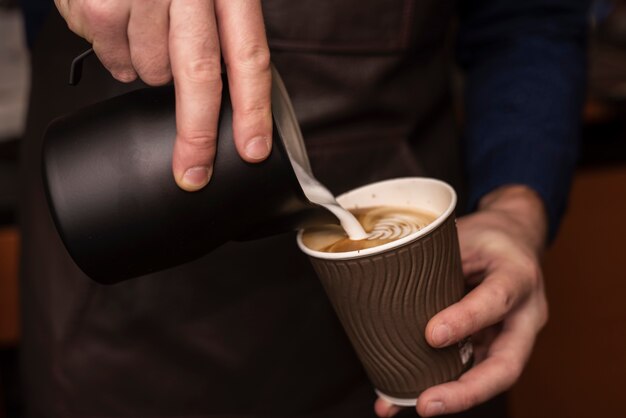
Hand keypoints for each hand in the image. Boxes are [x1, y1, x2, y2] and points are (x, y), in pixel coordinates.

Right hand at [55, 0, 272, 190]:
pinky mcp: (97, 2)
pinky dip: (117, 55)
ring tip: (147, 33)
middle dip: (196, 132)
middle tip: (193, 172)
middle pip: (198, 74)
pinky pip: (111, 58)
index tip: (252, 150)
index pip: (249, 55)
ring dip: (150, 71)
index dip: (252, 109)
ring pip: (150, 71)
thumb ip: (219, 30)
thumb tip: (225, 98)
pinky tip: (120, 25)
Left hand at [376, 185, 549, 416]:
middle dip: (466, 391)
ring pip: (489, 378)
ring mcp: (510, 338)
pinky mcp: (492, 347)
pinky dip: (441, 388)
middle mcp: (524, 316)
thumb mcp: (465, 234)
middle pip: (506, 365)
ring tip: (408, 405)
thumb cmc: (486, 237)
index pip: (497, 301)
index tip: (432, 335)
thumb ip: (437, 261)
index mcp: (518, 277)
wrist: (513, 239)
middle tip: (426, 404)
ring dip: (451, 397)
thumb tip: (382, 281)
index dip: (467, 319)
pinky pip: (471, 372)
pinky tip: (402, 399)